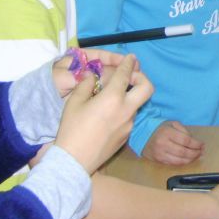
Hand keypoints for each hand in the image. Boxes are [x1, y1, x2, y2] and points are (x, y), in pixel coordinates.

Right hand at [54, 55, 152, 173]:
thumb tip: (91, 75)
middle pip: (147, 88)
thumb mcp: (74, 102)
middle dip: (141, 77)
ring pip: (137, 103)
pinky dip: (123, 110)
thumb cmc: (71, 130)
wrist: (74, 161)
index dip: (128, 63)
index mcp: (113, 98)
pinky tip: (107, 114)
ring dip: (129, 96)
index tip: (131, 57)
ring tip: (110, 97)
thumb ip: (85, 85)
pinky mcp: (127, 136)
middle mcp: (126, 110)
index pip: (125, 74)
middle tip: (129, 77)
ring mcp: (129, 124)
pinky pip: (129, 117)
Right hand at [141, 120, 203, 164]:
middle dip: (195, 153)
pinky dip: (183, 162)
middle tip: (201, 152)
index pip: (186, 141)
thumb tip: (194, 141)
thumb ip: (183, 130)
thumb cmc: (159, 128)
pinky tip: (188, 159)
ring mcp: (160, 154)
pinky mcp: (158, 160)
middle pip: (184, 152)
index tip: (202, 145)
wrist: (141, 134)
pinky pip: (174, 164)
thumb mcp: (172, 123)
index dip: (196, 144)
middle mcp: (163, 144)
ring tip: (196, 156)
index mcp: (167, 132)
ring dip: (191, 159)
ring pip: (179, 161)